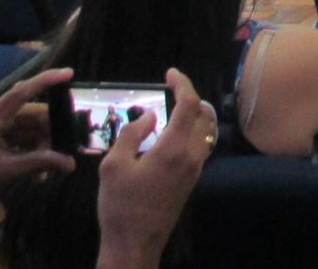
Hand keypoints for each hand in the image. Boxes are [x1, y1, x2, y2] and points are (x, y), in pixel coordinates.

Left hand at [0, 67, 77, 213]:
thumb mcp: (5, 172)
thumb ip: (38, 163)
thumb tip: (70, 163)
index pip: (21, 92)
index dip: (46, 81)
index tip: (68, 73)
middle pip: (32, 113)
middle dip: (50, 132)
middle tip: (65, 152)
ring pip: (30, 126)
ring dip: (42, 145)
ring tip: (48, 169)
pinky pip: (22, 136)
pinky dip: (32, 150)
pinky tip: (39, 170)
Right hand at [96, 69, 216, 268]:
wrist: (134, 245)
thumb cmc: (120, 206)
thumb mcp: (113, 166)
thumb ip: (131, 135)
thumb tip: (150, 117)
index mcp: (173, 149)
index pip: (189, 104)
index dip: (183, 83)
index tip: (170, 73)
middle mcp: (192, 156)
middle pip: (202, 114)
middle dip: (189, 95)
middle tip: (170, 87)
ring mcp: (195, 169)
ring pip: (204, 130)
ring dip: (193, 113)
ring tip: (172, 107)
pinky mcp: (192, 180)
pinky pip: (199, 145)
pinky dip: (191, 130)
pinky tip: (171, 133)